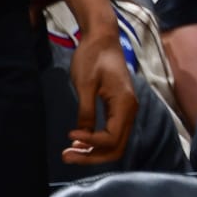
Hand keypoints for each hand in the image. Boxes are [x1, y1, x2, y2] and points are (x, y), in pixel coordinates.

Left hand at [64, 29, 136, 164]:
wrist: (102, 39)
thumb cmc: (93, 58)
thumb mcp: (85, 85)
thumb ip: (85, 112)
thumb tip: (80, 136)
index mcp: (124, 104)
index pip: (111, 138)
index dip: (90, 143)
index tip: (69, 135)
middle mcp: (130, 110)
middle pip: (116, 147)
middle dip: (92, 157)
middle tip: (66, 156)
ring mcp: (127, 110)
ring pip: (115, 143)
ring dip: (93, 152)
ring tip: (69, 153)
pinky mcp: (120, 108)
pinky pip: (112, 133)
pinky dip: (97, 142)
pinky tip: (80, 141)